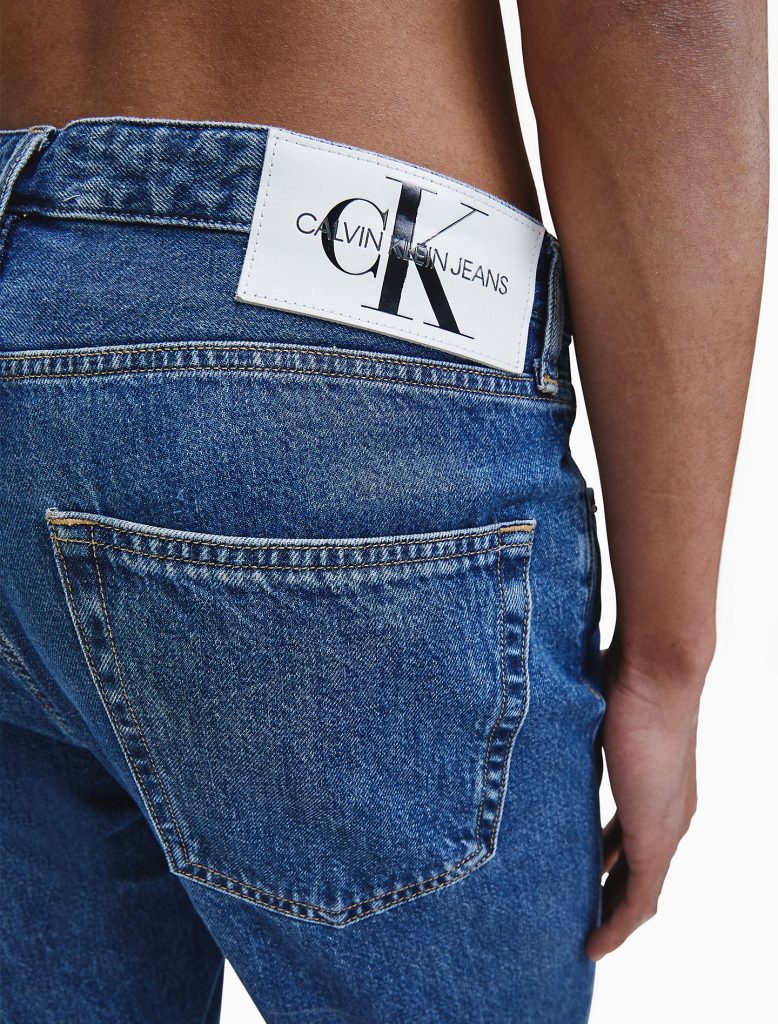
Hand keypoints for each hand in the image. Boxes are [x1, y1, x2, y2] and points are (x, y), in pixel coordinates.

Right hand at [587, 644, 703, 959]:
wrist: (656, 669)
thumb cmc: (623, 677)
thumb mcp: (590, 720)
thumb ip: (574, 739)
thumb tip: (534, 724)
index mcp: (656, 786)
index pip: (632, 838)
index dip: (610, 861)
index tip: (583, 873)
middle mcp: (668, 812)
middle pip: (639, 870)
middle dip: (610, 894)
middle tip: (577, 914)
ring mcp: (665, 826)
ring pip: (641, 890)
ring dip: (612, 915)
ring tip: (583, 937)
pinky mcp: (656, 836)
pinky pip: (639, 898)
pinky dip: (618, 924)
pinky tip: (596, 943)